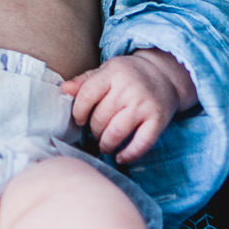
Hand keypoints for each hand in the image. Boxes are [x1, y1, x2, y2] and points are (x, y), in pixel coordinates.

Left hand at [62, 49, 195, 164]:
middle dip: (94, 131)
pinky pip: (141, 144)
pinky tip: (120, 158)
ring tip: (104, 145)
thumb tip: (63, 89)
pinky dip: (128, 155)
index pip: (87, 95)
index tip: (79, 120)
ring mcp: (144, 105)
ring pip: (116, 133)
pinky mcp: (158, 120)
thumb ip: (84, 81)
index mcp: (113, 73)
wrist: (164, 75)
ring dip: (106, 144)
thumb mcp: (106, 71)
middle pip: (100, 118)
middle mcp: (129, 89)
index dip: (78, 112)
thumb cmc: (129, 75)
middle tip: (95, 133)